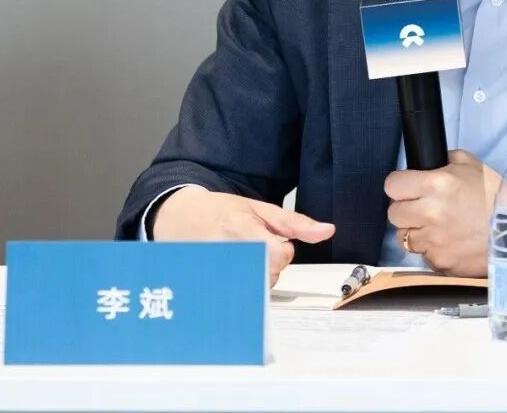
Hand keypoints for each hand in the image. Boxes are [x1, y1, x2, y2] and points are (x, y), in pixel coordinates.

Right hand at [151, 186, 335, 287]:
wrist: (179, 217)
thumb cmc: (221, 211)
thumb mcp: (260, 208)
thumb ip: (295, 223)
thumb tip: (327, 230)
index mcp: (243, 230)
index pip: (280, 256)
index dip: (282, 250)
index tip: (270, 240)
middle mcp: (227, 254)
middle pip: (269, 276)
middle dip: (268, 266)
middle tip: (251, 249)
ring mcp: (213, 273)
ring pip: (254, 290)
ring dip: (254, 278)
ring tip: (239, 259)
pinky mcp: (205, 288)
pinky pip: (237, 298)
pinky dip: (240, 288)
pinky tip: (230, 274)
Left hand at [385, 149, 501, 276]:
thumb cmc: (496, 197)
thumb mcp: (471, 164)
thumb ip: (444, 160)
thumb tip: (425, 164)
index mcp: (437, 185)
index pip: (392, 185)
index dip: (400, 185)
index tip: (406, 187)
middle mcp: (431, 213)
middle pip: (394, 213)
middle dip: (406, 209)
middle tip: (423, 207)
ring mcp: (434, 241)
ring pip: (404, 236)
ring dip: (417, 230)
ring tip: (438, 225)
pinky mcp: (439, 262)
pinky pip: (423, 254)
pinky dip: (431, 248)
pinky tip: (448, 240)